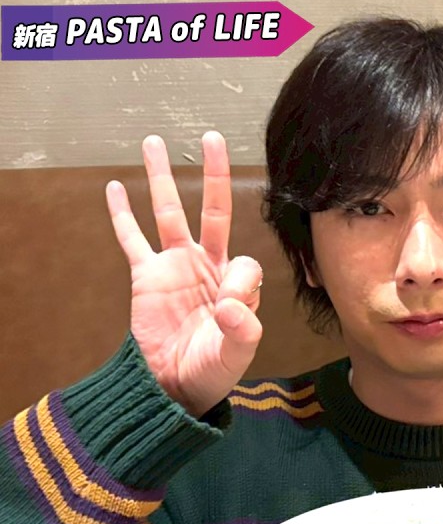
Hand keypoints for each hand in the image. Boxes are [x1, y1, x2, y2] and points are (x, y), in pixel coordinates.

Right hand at [107, 132, 263, 416]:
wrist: (174, 385)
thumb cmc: (212, 370)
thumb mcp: (236, 353)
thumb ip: (242, 328)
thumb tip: (231, 304)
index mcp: (237, 283)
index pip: (246, 262)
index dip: (241, 283)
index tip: (230, 309)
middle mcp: (207, 266)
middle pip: (213, 210)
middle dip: (214, 175)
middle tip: (212, 137)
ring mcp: (175, 266)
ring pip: (169, 213)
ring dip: (163, 179)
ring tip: (155, 142)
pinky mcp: (145, 276)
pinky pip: (132, 238)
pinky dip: (123, 213)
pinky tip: (116, 187)